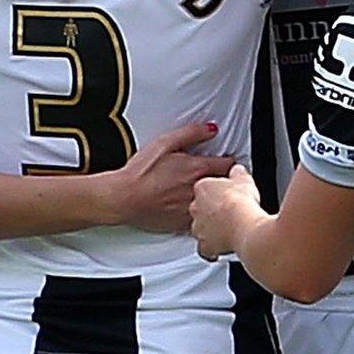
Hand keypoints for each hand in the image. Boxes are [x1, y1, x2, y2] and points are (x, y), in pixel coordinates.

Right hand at [104, 121, 235, 232]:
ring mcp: (194, 209)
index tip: (225, 162)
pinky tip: (193, 210)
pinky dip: (202, 215)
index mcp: (198, 169)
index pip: (230, 165)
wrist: (123, 198)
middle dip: (225, 181)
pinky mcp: (185, 224)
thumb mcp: (164, 143)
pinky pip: (203, 220)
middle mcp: (200, 190)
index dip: (230, 162)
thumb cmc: (140, 172)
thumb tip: (212, 129)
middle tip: (216, 178)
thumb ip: (191, 133)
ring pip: (217, 205)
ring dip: (215, 199)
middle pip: (227, 186)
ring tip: (205, 195)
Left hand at [190, 164, 265, 260]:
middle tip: (228, 212)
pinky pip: (206, 249)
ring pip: (201, 228)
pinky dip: (212, 249)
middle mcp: (196, 208)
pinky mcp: (205, 244)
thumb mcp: (244, 179)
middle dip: (212, 211)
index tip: (227, 195)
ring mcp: (199, 227)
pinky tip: (223, 247)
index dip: (217, 192)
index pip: (205, 188)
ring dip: (212, 229)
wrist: (242, 223)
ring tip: (228, 230)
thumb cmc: (241, 201)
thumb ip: (238, 173)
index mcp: (202, 188)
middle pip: (200, 208)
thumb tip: (238, 170)